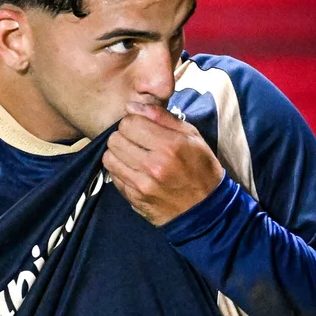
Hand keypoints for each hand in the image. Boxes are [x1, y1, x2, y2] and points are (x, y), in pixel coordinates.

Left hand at [102, 102, 223, 225]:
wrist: (206, 210)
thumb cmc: (201, 168)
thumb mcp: (192, 136)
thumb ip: (162, 117)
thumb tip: (131, 106)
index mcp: (170, 146)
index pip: (129, 122)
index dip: (133, 122)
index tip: (141, 127)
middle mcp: (153, 165)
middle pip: (115, 139)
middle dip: (123, 136)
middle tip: (135, 141)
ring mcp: (142, 185)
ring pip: (109, 157)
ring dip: (117, 153)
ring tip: (132, 155)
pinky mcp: (134, 199)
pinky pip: (113, 176)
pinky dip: (120, 170)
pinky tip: (133, 170)